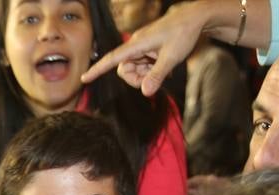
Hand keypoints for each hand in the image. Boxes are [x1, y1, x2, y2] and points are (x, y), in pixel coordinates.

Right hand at [82, 1, 212, 96]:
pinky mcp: (147, 48)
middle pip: (124, 69)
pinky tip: (164, 67)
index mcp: (137, 44)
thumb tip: (145, 92)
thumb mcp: (172, 57)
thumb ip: (157, 76)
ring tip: (164, 70)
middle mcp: (136, 45)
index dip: (98, 69)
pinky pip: (142, 64)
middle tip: (155, 80)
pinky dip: (150, 70)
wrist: (194, 18)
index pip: (113, 58)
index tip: (84, 78)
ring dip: (145, 75)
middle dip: (136, 79)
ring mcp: (141, 46)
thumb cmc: (183, 34)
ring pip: (133, 68)